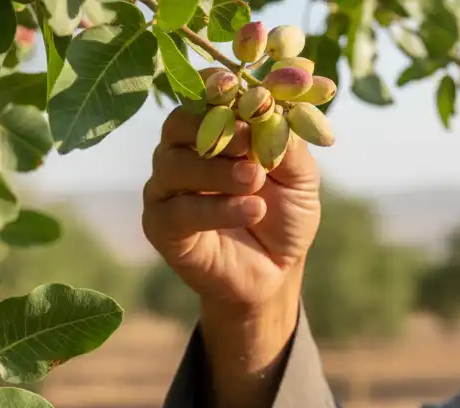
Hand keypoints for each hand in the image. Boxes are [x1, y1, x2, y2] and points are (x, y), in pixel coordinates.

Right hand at [142, 105, 321, 312]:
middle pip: (178, 124)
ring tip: (255, 178)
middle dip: (213, 126)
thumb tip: (274, 110)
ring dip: (216, 170)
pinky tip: (252, 210)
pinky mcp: (160, 225)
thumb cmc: (285, 214)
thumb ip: (286, 143)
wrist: (275, 270)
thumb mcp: (299, 177)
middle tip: (247, 138)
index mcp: (211, 130)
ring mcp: (166, 188)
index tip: (237, 86)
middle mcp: (181, 152)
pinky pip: (179, 210)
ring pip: (174, 165)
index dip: (215, 86)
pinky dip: (217, 208)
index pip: (202, 96)